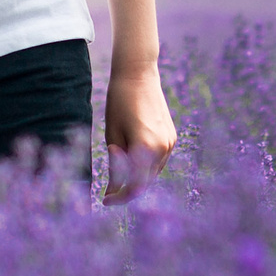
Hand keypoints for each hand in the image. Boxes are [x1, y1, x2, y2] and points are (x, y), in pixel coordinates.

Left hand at [99, 62, 177, 204]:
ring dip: (136, 178)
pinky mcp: (171, 137)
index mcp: (147, 147)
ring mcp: (170, 142)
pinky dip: (144, 166)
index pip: (135, 185)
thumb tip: (114, 191)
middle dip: (127, 189)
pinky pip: (158, 159)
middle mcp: (163, 147)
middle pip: (145, 181)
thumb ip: (116, 165)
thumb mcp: (112, 135)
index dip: (119, 197)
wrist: (138, 74)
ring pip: (152, 172)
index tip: (104, 201)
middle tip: (108, 192)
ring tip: (117, 176)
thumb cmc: (119, 103)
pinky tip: (130, 162)